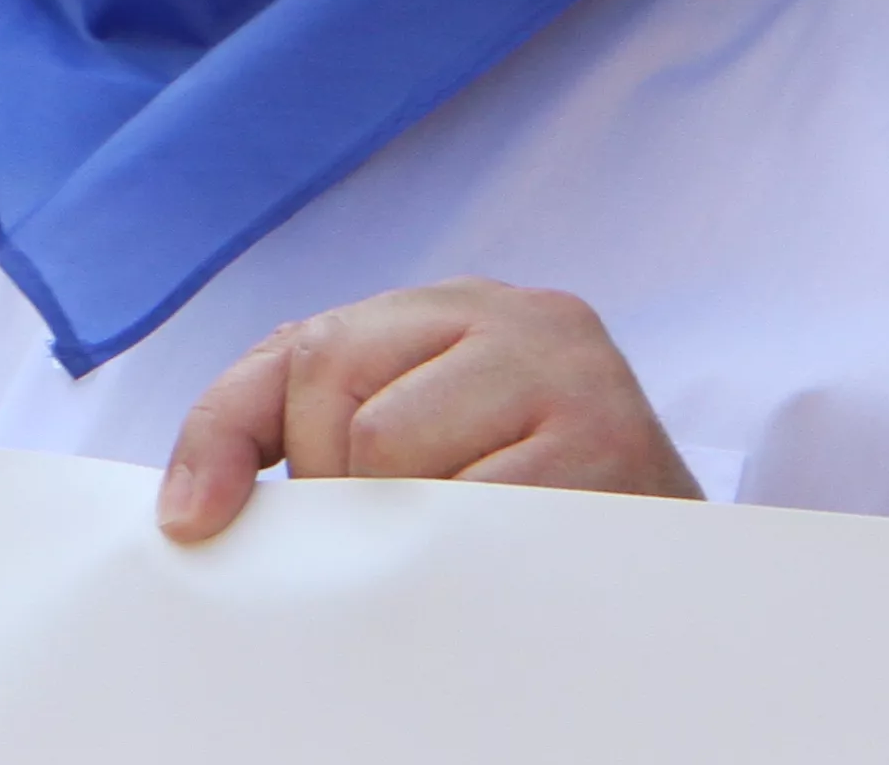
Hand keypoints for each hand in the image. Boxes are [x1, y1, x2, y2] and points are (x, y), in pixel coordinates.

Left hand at [153, 281, 696, 542]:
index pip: (294, 350)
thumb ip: (326, 434)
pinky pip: (464, 511)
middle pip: (328, 377)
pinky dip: (457, 556)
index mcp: (457, 305)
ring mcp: (567, 369)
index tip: (189, 524)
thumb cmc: (543, 517)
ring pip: (384, 445)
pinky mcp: (605, 441)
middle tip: (388, 537)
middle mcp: (514, 314)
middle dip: (328, 482)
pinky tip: (499, 564)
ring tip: (461, 546)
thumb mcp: (432, 453)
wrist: (698, 582)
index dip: (221, 435)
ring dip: (396, 524)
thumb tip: (195, 510)